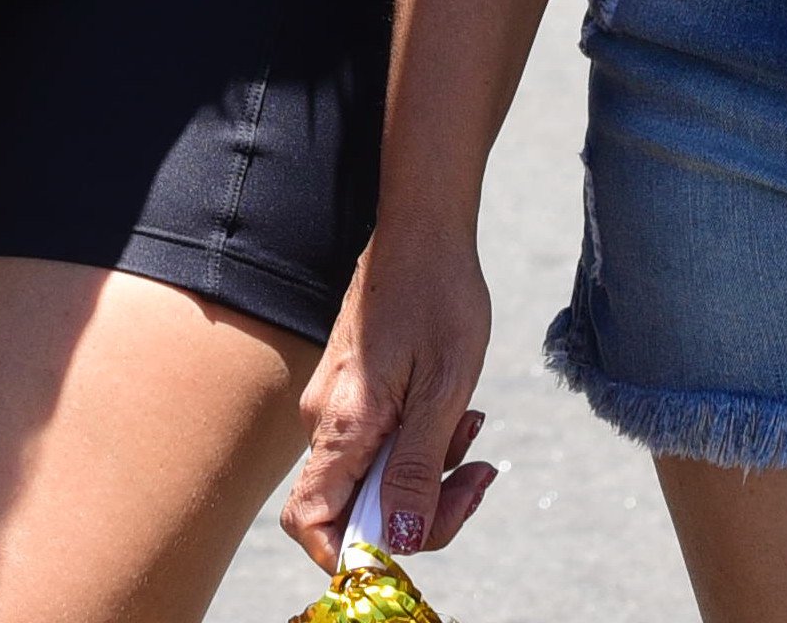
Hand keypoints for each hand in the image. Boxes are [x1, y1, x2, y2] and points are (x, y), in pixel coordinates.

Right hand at [283, 227, 501, 565]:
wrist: (423, 232)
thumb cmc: (437, 299)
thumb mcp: (442, 391)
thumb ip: (417, 469)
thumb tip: (398, 540)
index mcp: (342, 426)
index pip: (313, 522)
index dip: (352, 554)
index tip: (413, 544)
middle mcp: (326, 422)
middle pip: (357, 508)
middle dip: (421, 509)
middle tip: (474, 475)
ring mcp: (336, 407)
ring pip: (375, 476)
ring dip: (429, 472)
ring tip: (469, 427)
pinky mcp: (353, 394)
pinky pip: (380, 445)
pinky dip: (421, 444)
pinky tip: (454, 412)